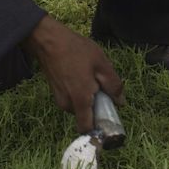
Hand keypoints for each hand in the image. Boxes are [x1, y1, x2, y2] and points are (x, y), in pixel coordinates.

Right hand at [21, 15, 123, 132]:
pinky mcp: (55, 93)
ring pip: (79, 106)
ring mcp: (59, 99)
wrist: (48, 40)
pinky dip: (79, 92)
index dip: (99, 127)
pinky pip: (72, 99)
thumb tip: (120, 102)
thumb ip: (113, 85)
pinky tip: (80, 74)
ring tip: (90, 75)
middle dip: (96, 106)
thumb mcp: (101, 64)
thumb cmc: (76, 50)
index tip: (108, 114)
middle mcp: (67, 104)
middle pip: (85, 116)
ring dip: (88, 97)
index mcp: (80, 100)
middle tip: (101, 85)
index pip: (87, 128)